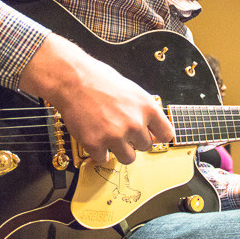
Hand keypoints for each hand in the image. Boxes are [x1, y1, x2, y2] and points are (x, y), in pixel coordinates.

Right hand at [19, 33, 174, 164]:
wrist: (73, 80)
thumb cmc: (99, 80)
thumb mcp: (132, 90)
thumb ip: (143, 110)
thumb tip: (152, 129)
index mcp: (147, 108)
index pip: (167, 134)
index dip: (157, 135)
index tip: (150, 135)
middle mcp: (135, 124)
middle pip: (145, 146)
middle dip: (134, 140)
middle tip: (119, 127)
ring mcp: (115, 136)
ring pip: (128, 158)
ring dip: (119, 149)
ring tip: (108, 134)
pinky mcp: (96, 145)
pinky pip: (103, 158)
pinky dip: (98, 150)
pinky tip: (93, 135)